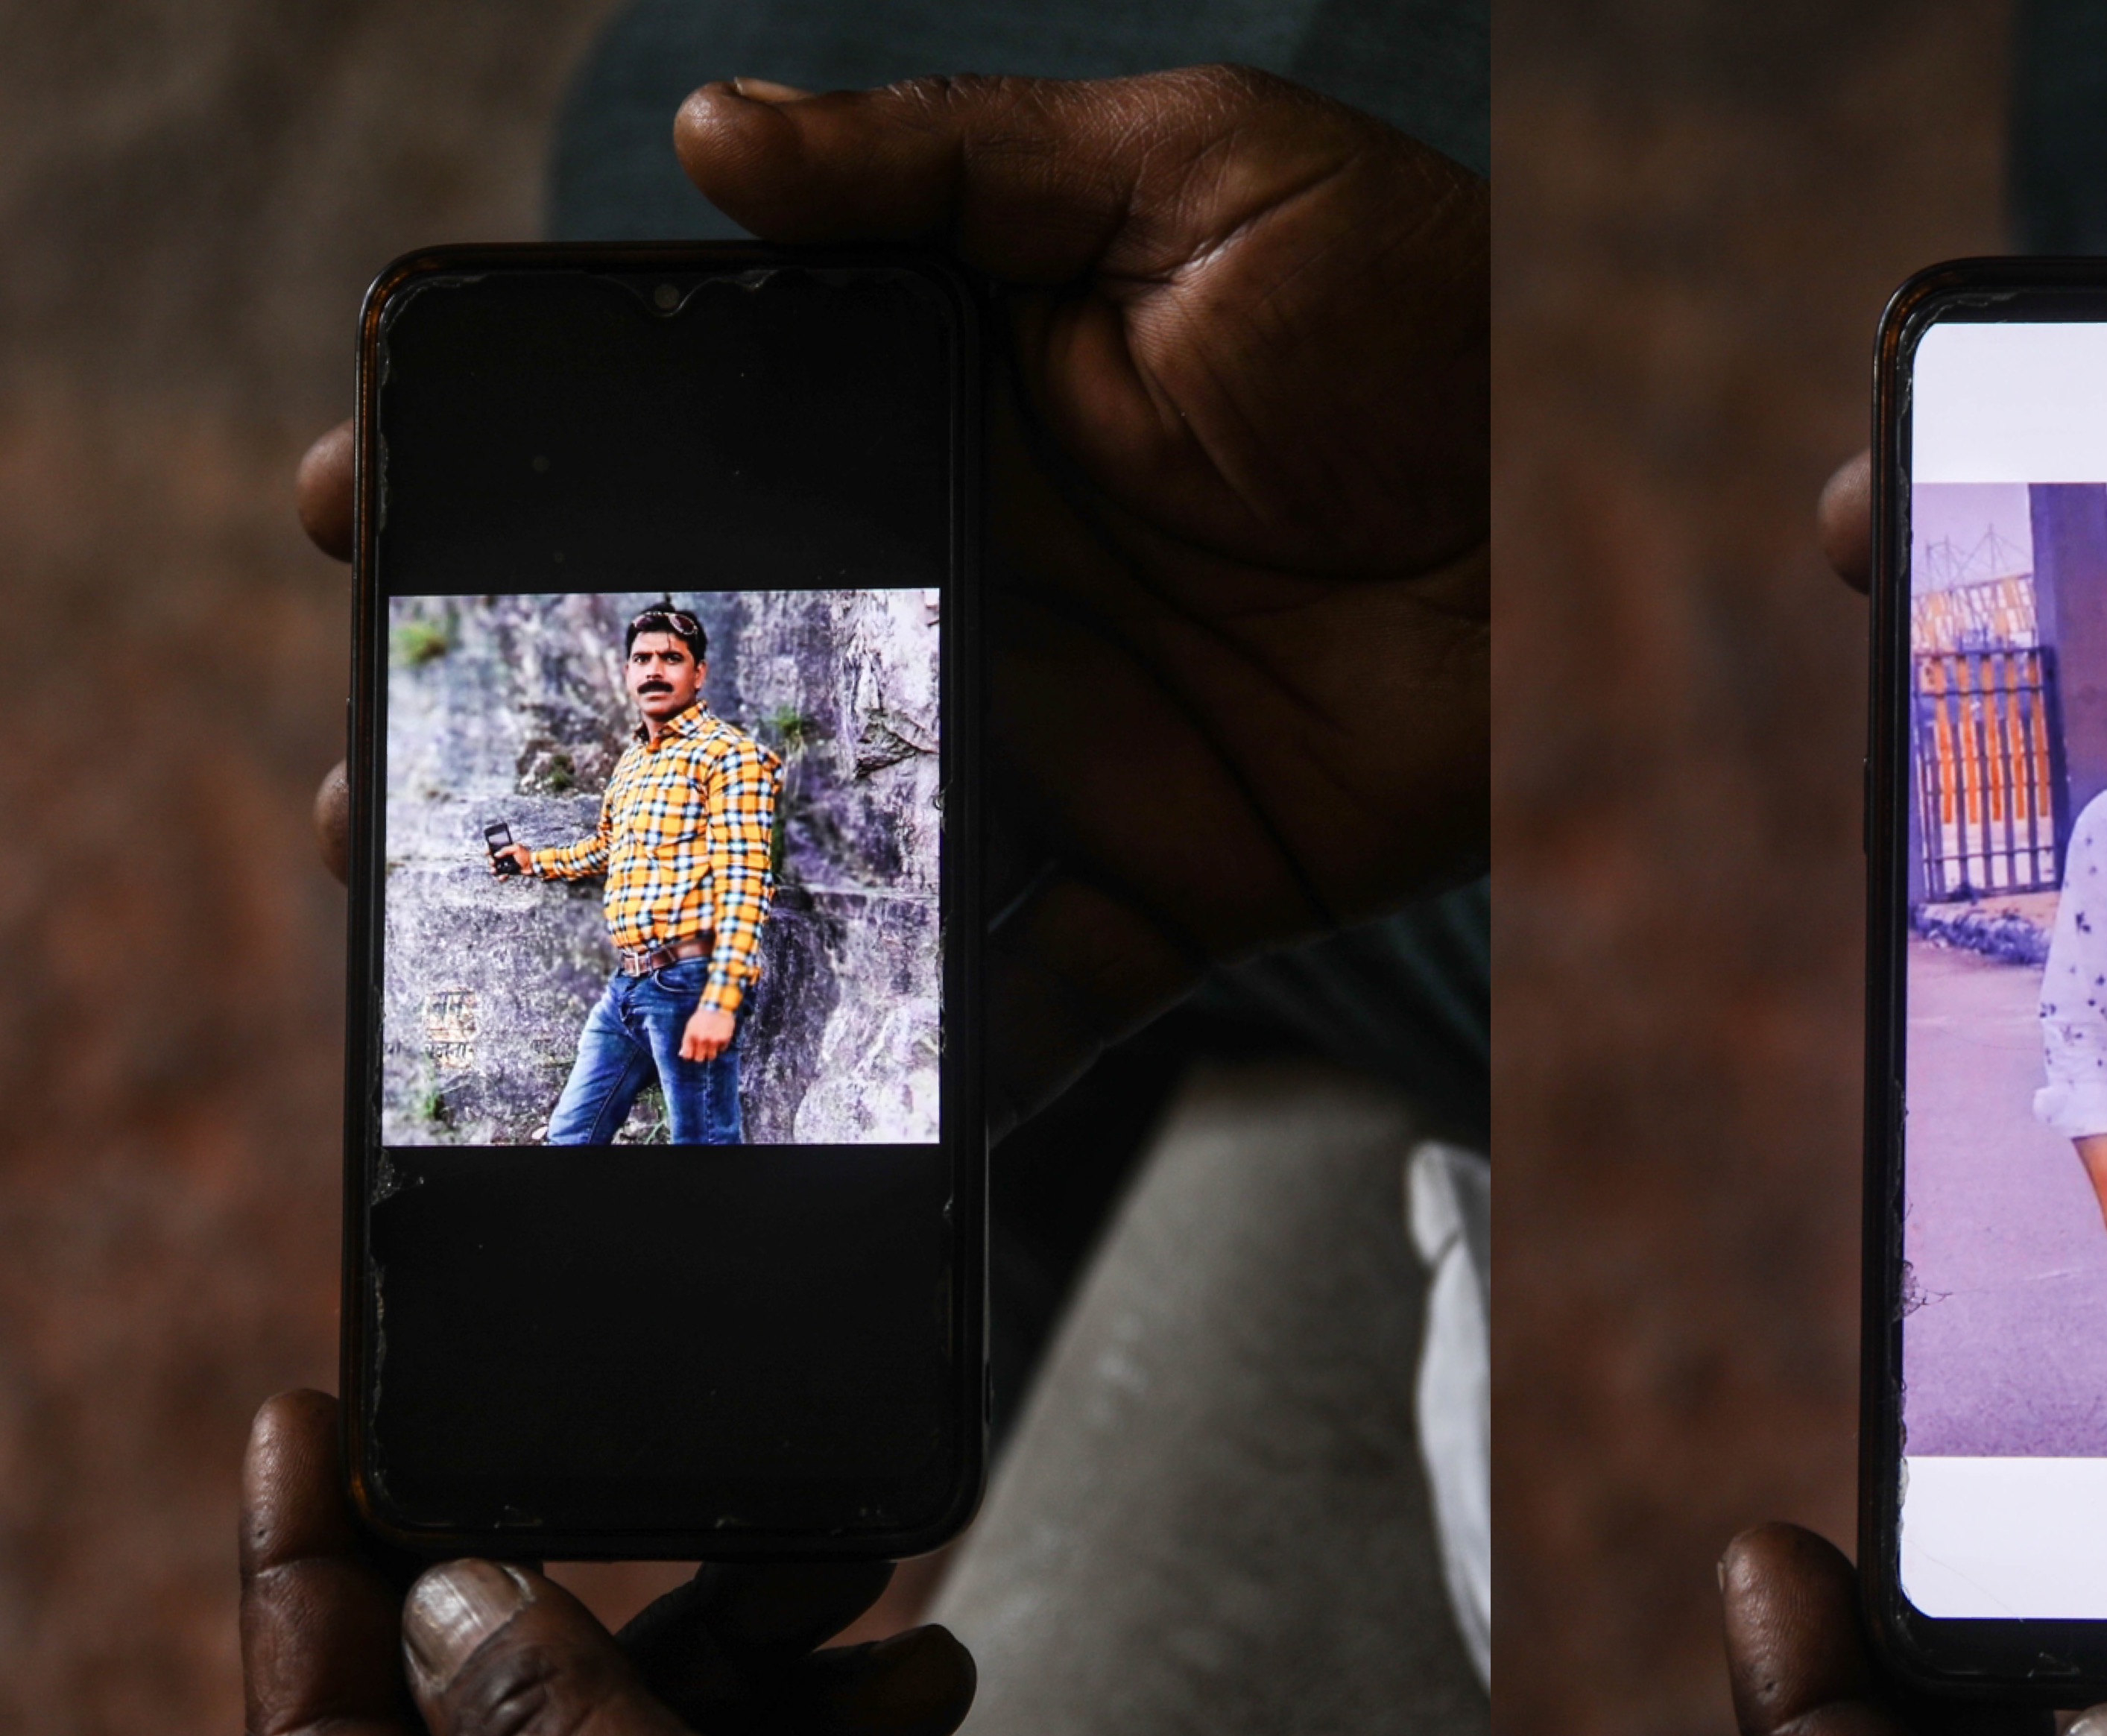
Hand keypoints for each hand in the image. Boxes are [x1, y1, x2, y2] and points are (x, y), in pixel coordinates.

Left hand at [241, 1390, 1080, 1735]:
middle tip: (650, 1461)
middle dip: (596, 1577)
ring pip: (638, 1709)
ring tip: (846, 1582)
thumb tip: (442, 1593)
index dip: (301, 1581)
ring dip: (752, 1627)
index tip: (307, 1423)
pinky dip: (826, 1695)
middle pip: (484, 1712)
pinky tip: (913, 1685)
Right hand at [306, 66, 1485, 1136]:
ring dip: (674, 908)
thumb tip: (714, 141)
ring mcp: (1053, 757)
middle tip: (377, 779)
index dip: (534, 484)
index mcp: (949, 421)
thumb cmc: (1416, 303)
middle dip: (549, 734)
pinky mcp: (1159, 887)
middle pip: (722, 683)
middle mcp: (974, 600)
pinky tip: (783, 1090)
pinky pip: (1015, 994)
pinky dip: (919, 1059)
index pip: (698, 457)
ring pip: (823, 857)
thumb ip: (949, 170)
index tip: (371, 504)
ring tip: (522, 938)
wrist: (1603, 497)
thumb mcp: (1183, 173)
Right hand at [489, 841, 534, 876]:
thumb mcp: (516, 849)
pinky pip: (503, 875)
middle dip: (491, 861)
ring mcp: (508, 864)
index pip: (495, 849)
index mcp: (507, 849)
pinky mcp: (510, 872)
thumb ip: (505, 850)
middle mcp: (506, 857)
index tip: (486, 853)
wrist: (534, 866)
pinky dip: (502, 877)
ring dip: (494, 870)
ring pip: (496, 868)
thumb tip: (496, 855)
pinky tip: (504, 877)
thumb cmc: (526, 855)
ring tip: (494, 871)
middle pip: (493, 859)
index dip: (489, 850)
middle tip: (493, 863)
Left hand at [680, 1001, 737, 1062]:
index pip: (688, 1055)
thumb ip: (687, 1041)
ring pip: (711, 1057)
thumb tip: (684, 1054)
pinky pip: (721, 1050)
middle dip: (700, 1056)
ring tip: (711, 1044)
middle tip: (702, 1051)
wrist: (718, 1006)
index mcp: (691, 1036)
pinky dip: (720, 1046)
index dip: (689, 1056)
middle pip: (699, 1059)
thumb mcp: (690, 1026)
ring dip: (711, 1052)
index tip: (692, 1054)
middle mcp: (702, 1040)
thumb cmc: (702, 1016)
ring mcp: (714, 1041)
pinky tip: (719, 1037)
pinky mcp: (724, 1040)